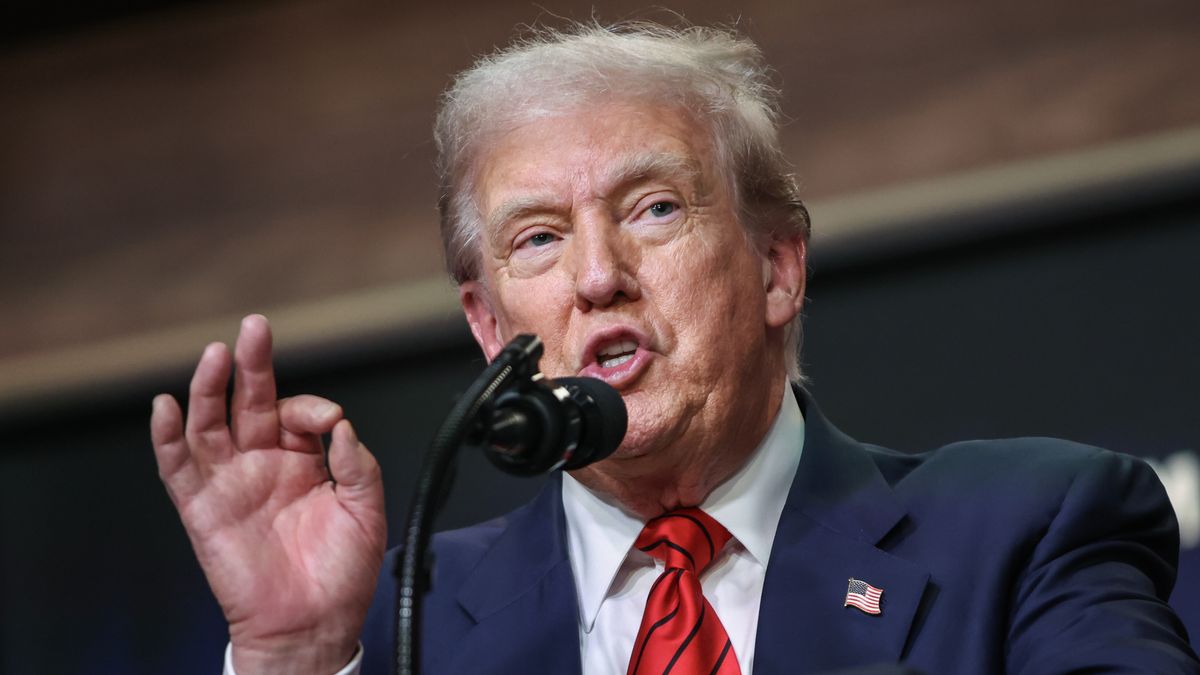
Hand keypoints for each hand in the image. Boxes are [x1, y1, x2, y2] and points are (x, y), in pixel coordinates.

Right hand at [151, 315, 386, 674]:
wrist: (312, 623)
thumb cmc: (341, 573)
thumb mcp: (367, 510)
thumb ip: (357, 463)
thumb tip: (340, 425)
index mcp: (305, 461)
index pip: (299, 413)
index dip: (313, 408)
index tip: (329, 421)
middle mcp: (265, 464)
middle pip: (251, 402)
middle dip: (253, 364)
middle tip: (255, 328)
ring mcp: (231, 482)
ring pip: (211, 423)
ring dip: (209, 388)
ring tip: (215, 354)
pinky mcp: (202, 508)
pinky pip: (178, 468)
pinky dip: (167, 437)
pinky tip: (165, 407)